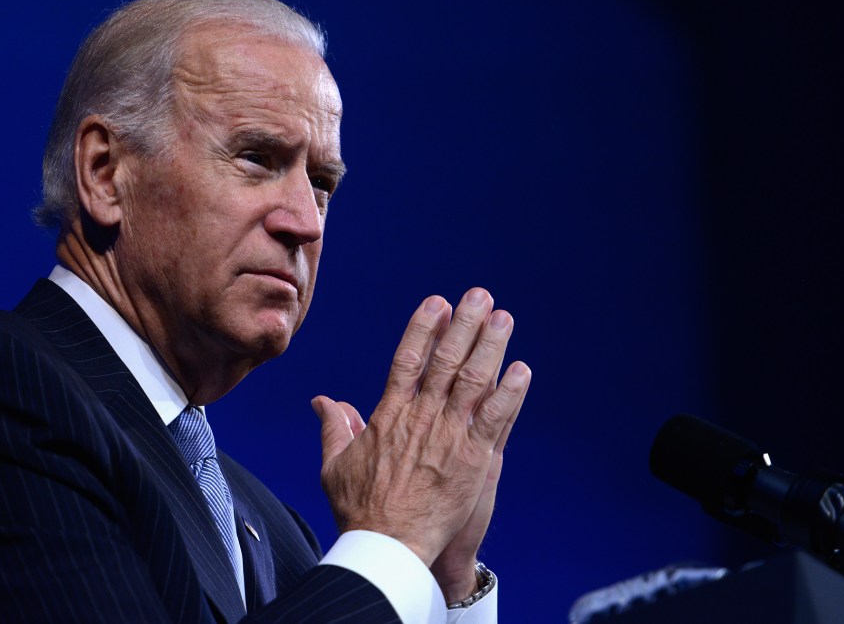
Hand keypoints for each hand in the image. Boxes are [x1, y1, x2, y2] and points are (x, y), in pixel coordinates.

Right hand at [312, 289, 529, 577]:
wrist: (387, 547)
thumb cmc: (359, 509)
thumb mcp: (335, 464)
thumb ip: (333, 427)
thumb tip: (321, 400)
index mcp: (390, 414)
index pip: (408, 359)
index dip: (424, 328)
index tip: (437, 303)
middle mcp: (422, 417)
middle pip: (446, 360)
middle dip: (464, 324)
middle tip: (480, 296)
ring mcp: (450, 436)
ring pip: (474, 381)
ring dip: (491, 346)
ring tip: (504, 318)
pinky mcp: (474, 460)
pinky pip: (496, 419)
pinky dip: (510, 393)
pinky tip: (522, 370)